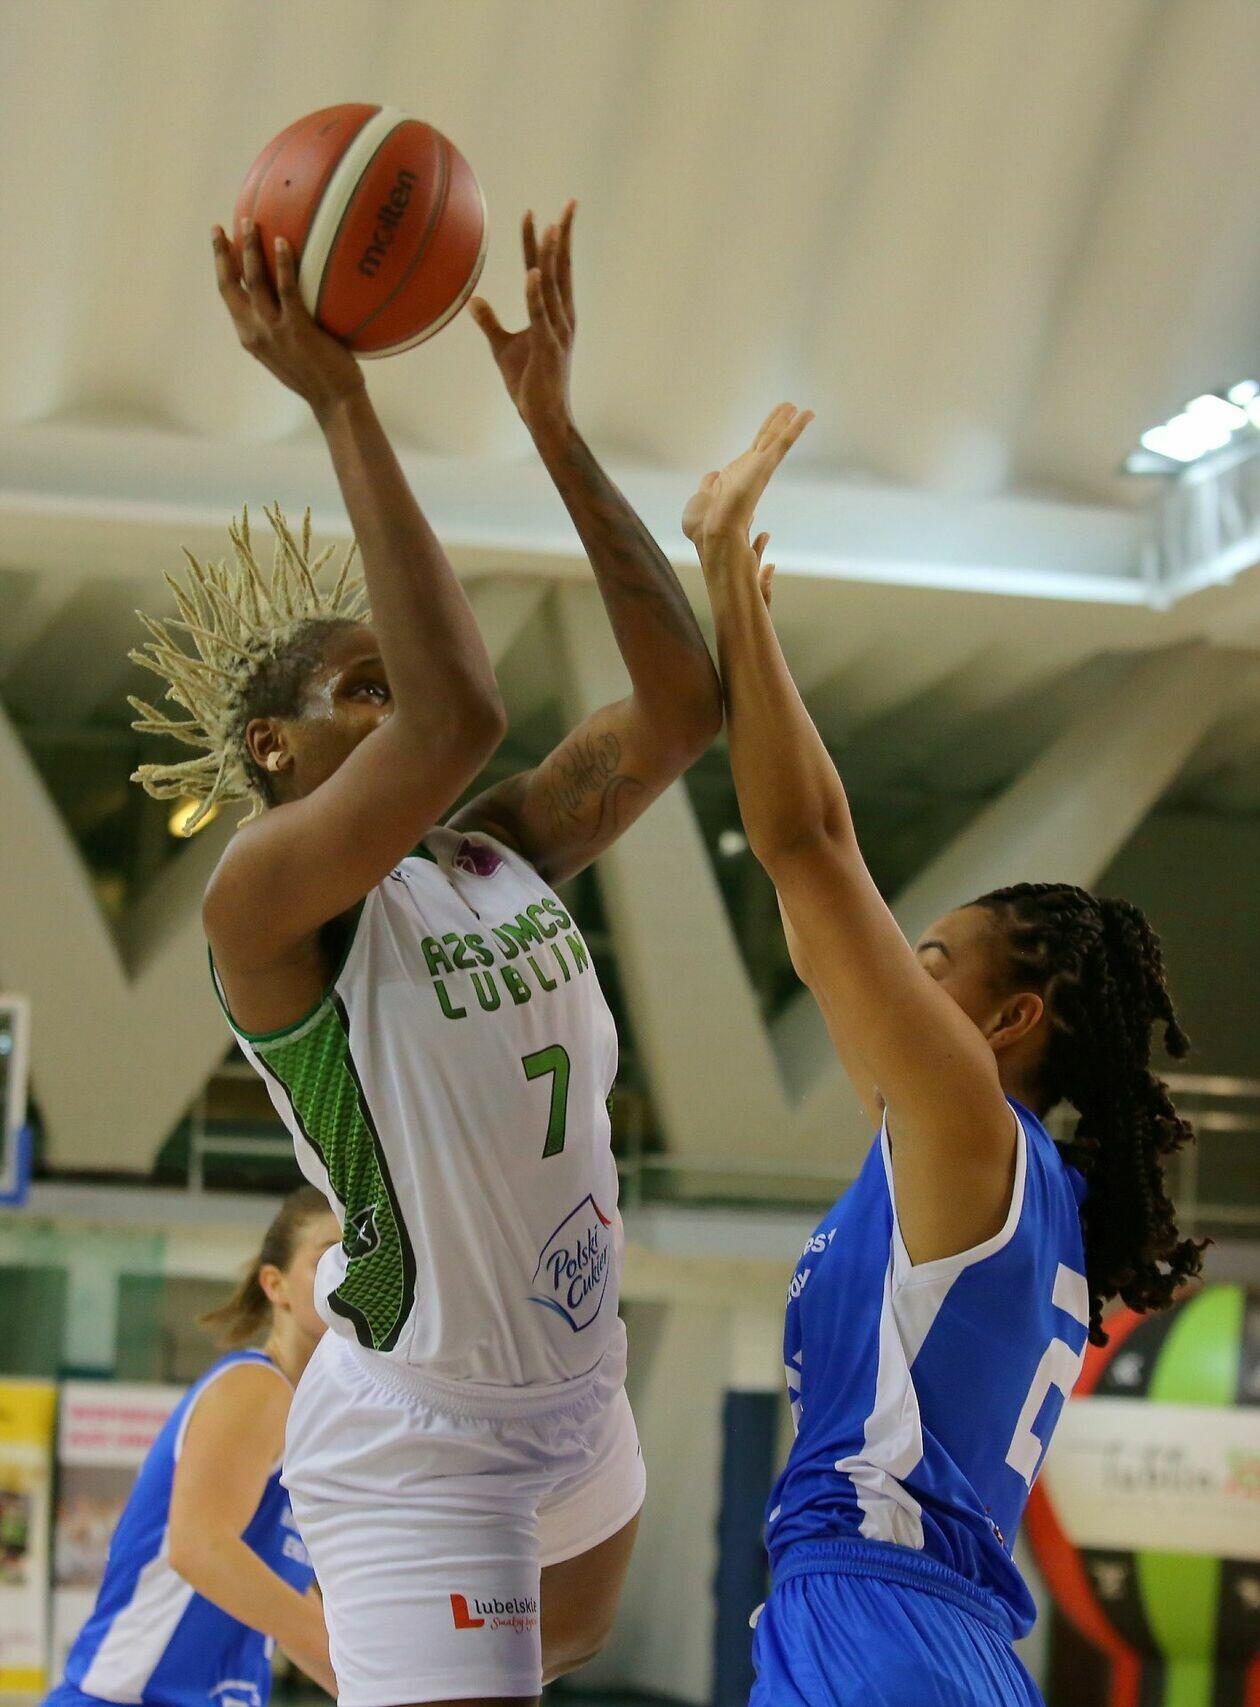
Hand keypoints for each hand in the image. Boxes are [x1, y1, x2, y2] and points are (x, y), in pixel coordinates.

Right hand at [212, 224, 364, 419]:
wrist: (334, 399)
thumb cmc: (317, 375)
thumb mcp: (286, 352)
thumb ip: (277, 327)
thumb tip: (286, 297)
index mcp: (249, 336)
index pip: (227, 294)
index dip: (221, 264)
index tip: (219, 239)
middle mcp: (255, 331)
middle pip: (230, 283)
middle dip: (225, 251)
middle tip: (228, 224)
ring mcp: (274, 330)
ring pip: (254, 280)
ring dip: (251, 249)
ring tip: (252, 222)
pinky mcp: (297, 329)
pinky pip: (287, 289)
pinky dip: (284, 263)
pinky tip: (284, 242)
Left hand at [470, 202, 576, 436]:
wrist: (544, 418)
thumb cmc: (528, 384)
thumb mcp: (503, 347)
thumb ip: (491, 322)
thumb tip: (473, 300)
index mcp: (554, 314)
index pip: (549, 270)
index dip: (544, 242)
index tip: (539, 214)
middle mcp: (562, 317)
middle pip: (561, 269)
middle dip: (565, 236)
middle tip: (570, 204)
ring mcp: (557, 331)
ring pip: (554, 286)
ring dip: (552, 256)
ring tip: (550, 226)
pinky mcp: (548, 347)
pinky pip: (540, 315)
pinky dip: (535, 293)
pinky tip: (532, 272)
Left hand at [682, 403, 813, 555]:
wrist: (712, 535)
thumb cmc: (704, 528)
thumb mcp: (700, 500)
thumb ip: (708, 486)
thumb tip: (711, 477)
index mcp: (736, 479)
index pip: (753, 452)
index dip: (762, 438)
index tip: (770, 429)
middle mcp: (751, 473)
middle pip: (767, 441)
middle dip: (778, 424)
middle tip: (791, 407)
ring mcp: (759, 470)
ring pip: (777, 440)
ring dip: (789, 423)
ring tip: (801, 408)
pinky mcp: (765, 468)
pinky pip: (783, 444)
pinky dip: (795, 429)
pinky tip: (807, 414)